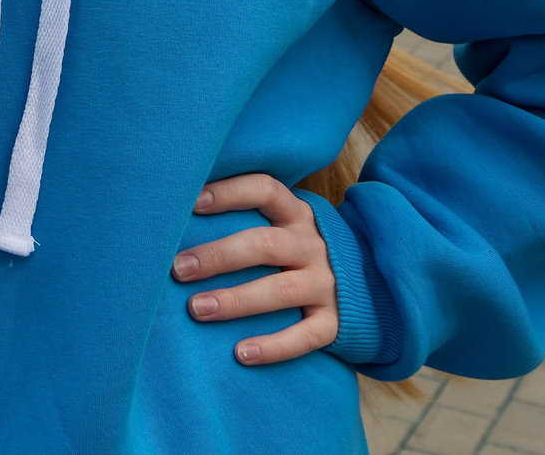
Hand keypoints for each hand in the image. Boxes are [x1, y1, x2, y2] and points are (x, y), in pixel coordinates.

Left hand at [173, 175, 339, 364]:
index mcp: (296, 214)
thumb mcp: (283, 224)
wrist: (367, 283)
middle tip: (177, 269)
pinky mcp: (335, 321)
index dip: (230, 193)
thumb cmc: (297, 249)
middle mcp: (313, 246)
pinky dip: (274, 346)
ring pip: (281, 290)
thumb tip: (178, 219)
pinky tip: (241, 353)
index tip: (191, 202)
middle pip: (265, 244)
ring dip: (237, 300)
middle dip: (219, 256)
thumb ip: (247, 218)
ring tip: (197, 309)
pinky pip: (307, 336)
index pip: (265, 190)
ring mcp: (327, 284)